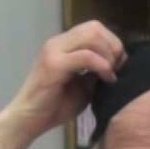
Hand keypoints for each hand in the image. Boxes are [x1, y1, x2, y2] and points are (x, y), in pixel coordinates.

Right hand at [5, 20, 125, 138]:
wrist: (30, 121)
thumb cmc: (55, 107)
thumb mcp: (84, 87)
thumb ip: (97, 72)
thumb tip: (118, 64)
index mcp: (64, 45)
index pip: (94, 28)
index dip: (112, 43)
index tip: (120, 65)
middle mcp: (58, 42)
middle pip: (95, 27)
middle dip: (113, 47)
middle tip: (118, 69)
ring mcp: (54, 50)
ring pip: (91, 36)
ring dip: (108, 55)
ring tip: (111, 75)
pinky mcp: (54, 64)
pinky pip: (86, 56)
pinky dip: (102, 66)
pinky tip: (107, 79)